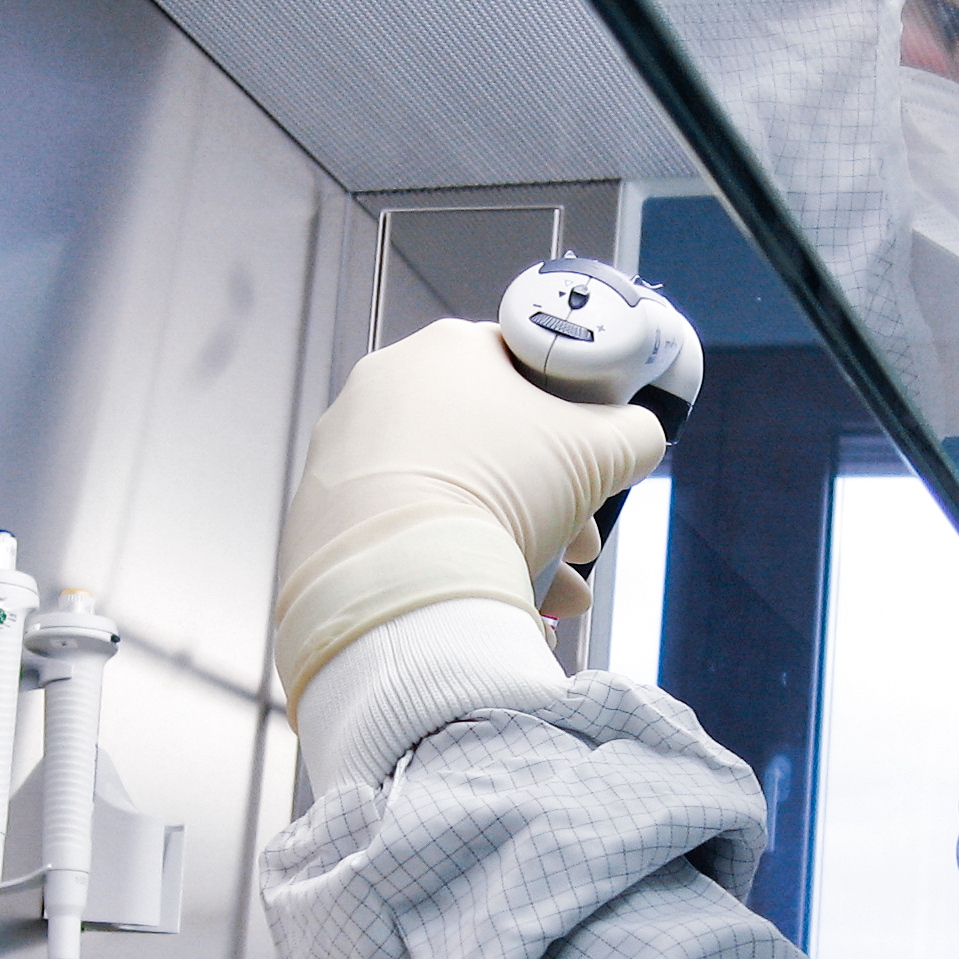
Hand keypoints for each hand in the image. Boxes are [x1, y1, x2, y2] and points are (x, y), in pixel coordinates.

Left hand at [274, 321, 666, 706]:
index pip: (520, 367)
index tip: (590, 468)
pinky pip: (406, 537)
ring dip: (511, 543)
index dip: (569, 420)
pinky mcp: (320, 520)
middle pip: (487, 444)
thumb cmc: (495, 492)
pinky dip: (451, 566)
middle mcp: (383, 390)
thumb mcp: (599, 452)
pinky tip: (494, 607)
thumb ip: (631, 432)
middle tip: (580, 545)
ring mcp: (344, 455)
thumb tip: (637, 437)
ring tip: (553, 597)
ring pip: (451, 496)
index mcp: (446, 351)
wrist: (399, 580)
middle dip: (547, 501)